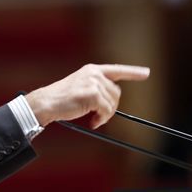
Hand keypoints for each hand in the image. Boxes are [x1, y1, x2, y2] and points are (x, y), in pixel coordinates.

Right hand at [25, 64, 149, 128]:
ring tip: (92, 118)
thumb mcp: (80, 86)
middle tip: (99, 116)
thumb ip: (96, 88)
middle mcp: (94, 74)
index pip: (117, 70)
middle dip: (111, 107)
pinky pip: (106, 111)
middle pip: (116, 93)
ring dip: (105, 115)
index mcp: (91, 70)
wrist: (46, 102)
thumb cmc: (61, 99)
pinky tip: (92, 121)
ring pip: (112, 103)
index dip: (133, 72)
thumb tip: (112, 102)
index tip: (146, 73)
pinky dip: (101, 119)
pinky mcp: (92, 94)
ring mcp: (93, 83)